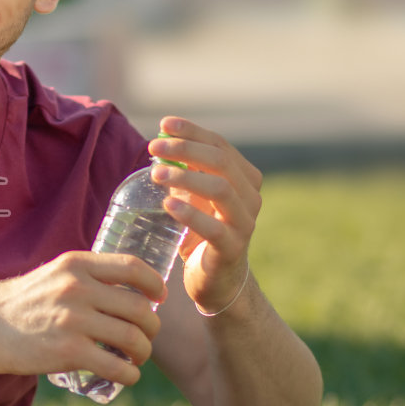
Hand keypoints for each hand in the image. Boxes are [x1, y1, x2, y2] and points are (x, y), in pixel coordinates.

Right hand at [0, 250, 164, 384]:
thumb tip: (125, 291)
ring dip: (143, 352)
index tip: (158, 298)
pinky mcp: (68, 351)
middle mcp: (77, 288)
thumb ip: (85, 278)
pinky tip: (125, 375)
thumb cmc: (18, 303)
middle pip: (140, 308)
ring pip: (134, 338)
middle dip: (152, 327)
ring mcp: (74, 320)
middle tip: (145, 338)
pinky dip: (129, 374)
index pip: (133, 267)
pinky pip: (117, 366)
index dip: (154, 284)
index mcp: (76, 264)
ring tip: (136, 358)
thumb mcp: (52, 275)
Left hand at [148, 116, 261, 313]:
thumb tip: (159, 145)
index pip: (220, 146)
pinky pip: (215, 228)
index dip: (193, 132)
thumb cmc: (201, 232)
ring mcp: (245, 223)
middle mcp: (250, 197)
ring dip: (186, 178)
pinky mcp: (233, 248)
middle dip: (186, 150)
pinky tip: (168, 205)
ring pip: (221, 189)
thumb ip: (185, 173)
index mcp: (244, 179)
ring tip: (156, 174)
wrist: (216, 280)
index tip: (164, 124)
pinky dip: (191, 214)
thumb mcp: (194, 197)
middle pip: (221, 162)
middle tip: (154, 147)